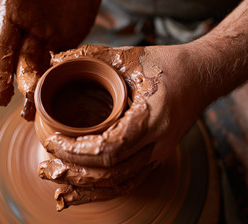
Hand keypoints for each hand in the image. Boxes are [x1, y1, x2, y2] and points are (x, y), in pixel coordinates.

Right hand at [0, 0, 104, 119]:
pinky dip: (59, 80)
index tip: (0, 99)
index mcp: (12, 14)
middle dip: (25, 86)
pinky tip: (59, 97)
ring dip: (39, 92)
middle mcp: (27, 29)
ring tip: (38, 115)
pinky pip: (61, 62)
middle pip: (23, 63)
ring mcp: (48, 36)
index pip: (1, 49)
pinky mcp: (67, 40)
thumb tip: (12, 22)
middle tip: (30, 106)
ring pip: (41, 68)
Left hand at [37, 44, 205, 210]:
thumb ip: (92, 56)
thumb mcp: (130, 56)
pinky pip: (127, 182)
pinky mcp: (155, 157)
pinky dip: (102, 190)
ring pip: (118, 183)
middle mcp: (157, 143)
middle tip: (46, 166)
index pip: (110, 147)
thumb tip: (55, 59)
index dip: (77, 151)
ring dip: (85, 187)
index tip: (52, 142)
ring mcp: (159, 154)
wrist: (201, 76)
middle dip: (74, 172)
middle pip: (111, 171)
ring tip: (56, 182)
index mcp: (152, 117)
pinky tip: (80, 191)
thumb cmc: (167, 64)